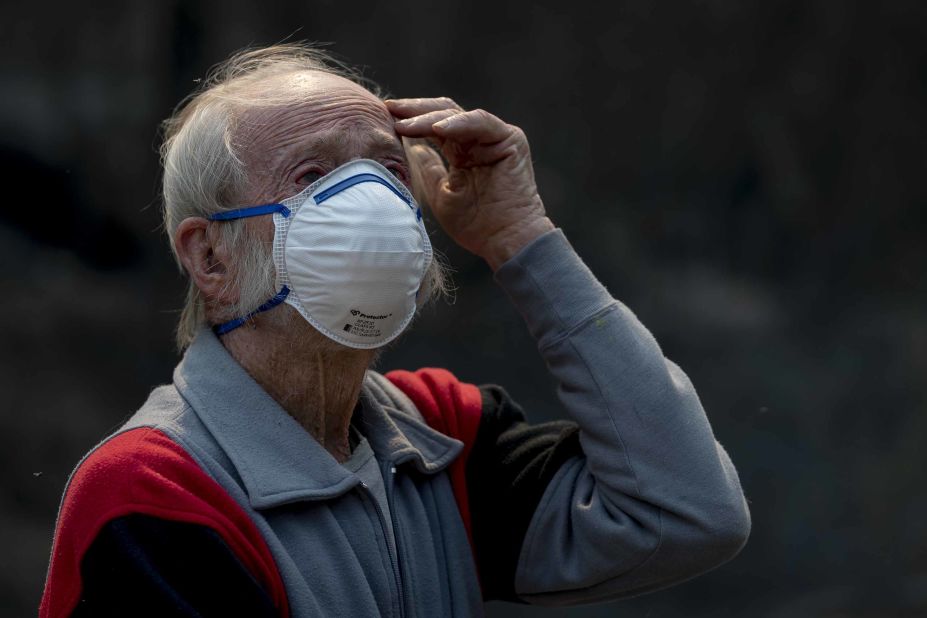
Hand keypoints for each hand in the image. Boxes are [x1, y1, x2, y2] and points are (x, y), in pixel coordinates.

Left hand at [386, 97, 554, 269]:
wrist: (505, 241)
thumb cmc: (476, 226)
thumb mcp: (441, 193)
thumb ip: (429, 169)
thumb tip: (412, 148)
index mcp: (464, 152)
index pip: (434, 126)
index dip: (409, 120)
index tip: (383, 117)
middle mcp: (479, 140)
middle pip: (443, 113)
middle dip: (414, 110)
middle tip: (389, 108)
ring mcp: (496, 137)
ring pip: (457, 115)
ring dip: (428, 118)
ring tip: (404, 123)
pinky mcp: (510, 140)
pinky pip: (480, 122)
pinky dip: (458, 124)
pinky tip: (435, 129)